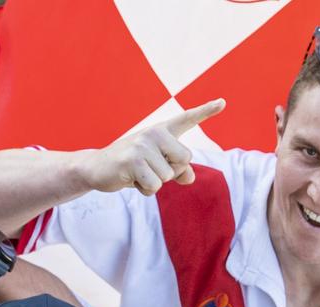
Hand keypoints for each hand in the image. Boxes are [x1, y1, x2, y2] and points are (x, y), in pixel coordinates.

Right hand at [82, 99, 224, 195]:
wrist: (96, 168)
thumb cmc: (130, 167)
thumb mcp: (157, 167)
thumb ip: (178, 170)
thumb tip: (189, 178)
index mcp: (161, 131)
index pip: (187, 118)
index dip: (206, 110)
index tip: (223, 102)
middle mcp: (154, 133)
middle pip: (185, 159)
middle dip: (171, 172)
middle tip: (150, 169)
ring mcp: (142, 145)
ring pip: (168, 177)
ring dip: (154, 183)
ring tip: (137, 174)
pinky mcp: (132, 161)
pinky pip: (154, 186)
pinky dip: (145, 190)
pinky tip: (131, 180)